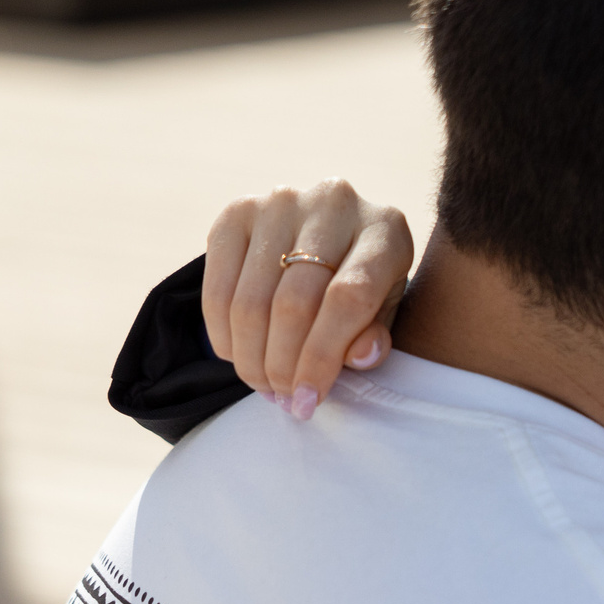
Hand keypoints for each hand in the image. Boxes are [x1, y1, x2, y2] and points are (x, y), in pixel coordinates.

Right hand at [204, 181, 414, 416]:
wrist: (333, 233)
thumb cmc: (365, 281)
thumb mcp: (385, 308)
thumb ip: (375, 333)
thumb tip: (359, 357)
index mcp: (384, 229)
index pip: (348, 298)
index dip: (322, 357)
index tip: (309, 400)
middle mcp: (333, 204)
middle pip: (294, 303)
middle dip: (283, 365)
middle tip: (283, 399)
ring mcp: (281, 202)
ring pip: (252, 300)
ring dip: (251, 357)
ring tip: (263, 386)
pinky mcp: (238, 211)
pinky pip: (218, 287)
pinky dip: (222, 333)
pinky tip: (237, 355)